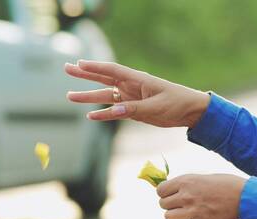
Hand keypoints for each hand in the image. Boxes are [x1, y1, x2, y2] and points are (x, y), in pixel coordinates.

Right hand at [65, 60, 210, 127]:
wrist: (190, 112)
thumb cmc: (176, 103)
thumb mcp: (156, 107)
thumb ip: (134, 109)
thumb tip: (113, 111)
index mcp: (137, 79)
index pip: (111, 71)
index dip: (94, 67)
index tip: (78, 64)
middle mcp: (131, 86)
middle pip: (103, 79)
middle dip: (84, 75)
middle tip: (66, 69)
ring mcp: (131, 98)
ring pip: (105, 97)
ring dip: (88, 97)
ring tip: (70, 96)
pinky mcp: (134, 110)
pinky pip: (114, 112)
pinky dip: (103, 114)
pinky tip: (90, 116)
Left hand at [150, 174, 246, 218]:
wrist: (246, 198)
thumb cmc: (227, 185)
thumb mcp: (203, 177)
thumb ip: (186, 184)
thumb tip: (169, 191)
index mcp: (186, 181)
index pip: (161, 190)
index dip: (165, 192)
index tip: (172, 194)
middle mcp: (186, 196)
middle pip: (163, 204)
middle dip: (170, 204)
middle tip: (184, 203)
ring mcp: (192, 212)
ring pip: (168, 217)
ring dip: (174, 215)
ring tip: (187, 212)